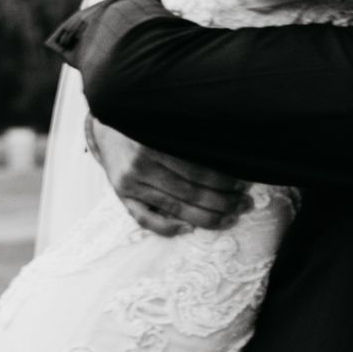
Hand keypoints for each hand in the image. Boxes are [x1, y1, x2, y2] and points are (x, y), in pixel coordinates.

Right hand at [86, 117, 246, 233]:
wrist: (107, 127)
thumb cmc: (145, 124)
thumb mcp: (165, 122)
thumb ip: (191, 136)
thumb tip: (230, 149)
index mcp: (153, 142)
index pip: (196, 169)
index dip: (222, 180)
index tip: (244, 184)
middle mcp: (139, 165)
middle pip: (189, 191)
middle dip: (222, 201)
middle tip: (245, 204)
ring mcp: (128, 184)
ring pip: (174, 207)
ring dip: (207, 216)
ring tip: (230, 217)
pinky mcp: (121, 196)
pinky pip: (144, 219)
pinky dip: (167, 229)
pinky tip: (189, 230)